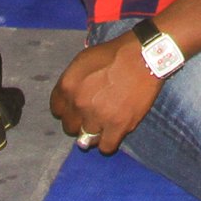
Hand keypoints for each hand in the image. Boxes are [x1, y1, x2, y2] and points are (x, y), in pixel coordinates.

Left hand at [50, 35, 164, 155]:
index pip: (57, 109)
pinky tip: (113, 134)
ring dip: (94, 132)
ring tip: (104, 125)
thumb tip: (70, 98)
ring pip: (85, 139)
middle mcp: (79, 103)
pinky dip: (108, 143)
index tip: (77, 108)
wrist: (144, 57)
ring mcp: (97, 117)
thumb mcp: (84, 60)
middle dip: (79, 122)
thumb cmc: (114, 54)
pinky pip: (106, 147)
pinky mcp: (117, 127)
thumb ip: (72, 81)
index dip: (68, 109)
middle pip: (69, 126)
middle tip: (92, 115)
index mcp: (68, 85)